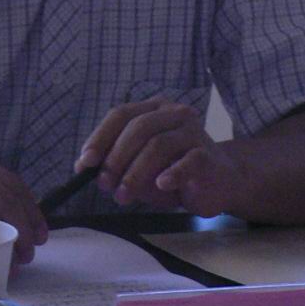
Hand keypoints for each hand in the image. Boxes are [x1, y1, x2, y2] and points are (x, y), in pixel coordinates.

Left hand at [78, 97, 243, 216]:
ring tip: (123, 196)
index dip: (100, 137)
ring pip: (158, 144)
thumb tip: (87, 169)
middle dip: (116, 157)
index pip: (120, 114)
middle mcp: (173, 114)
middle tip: (104, 184)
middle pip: (138, 127)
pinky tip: (161, 185)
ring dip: (135, 172)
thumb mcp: (140, 167)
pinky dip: (172, 173)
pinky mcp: (207, 155)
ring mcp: (193, 132)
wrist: (219, 182)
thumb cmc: (173, 172)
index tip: (85, 163)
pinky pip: (188, 161)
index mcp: (153, 110)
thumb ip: (116, 164)